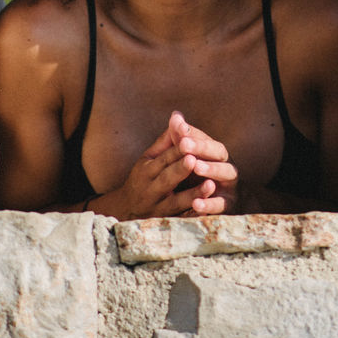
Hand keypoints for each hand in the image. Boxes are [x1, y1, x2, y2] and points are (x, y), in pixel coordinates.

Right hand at [94, 123, 212, 220]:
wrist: (126, 210)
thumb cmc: (143, 177)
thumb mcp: (149, 158)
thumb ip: (166, 139)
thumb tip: (178, 115)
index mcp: (146, 170)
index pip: (163, 159)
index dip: (176, 151)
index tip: (189, 143)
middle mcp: (150, 189)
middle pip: (167, 179)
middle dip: (181, 170)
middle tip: (194, 160)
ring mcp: (158, 208)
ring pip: (176, 202)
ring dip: (193, 194)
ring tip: (211, 185)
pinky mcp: (167, 222)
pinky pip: (182, 220)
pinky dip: (194, 215)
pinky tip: (208, 209)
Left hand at [168, 110, 239, 215]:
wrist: (215, 206)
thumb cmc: (198, 177)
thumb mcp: (189, 158)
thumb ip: (182, 138)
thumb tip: (175, 115)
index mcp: (216, 153)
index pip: (208, 140)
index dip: (194, 136)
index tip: (179, 130)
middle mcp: (226, 165)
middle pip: (220, 153)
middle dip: (203, 148)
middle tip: (184, 145)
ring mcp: (230, 184)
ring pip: (226, 173)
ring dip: (211, 169)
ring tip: (196, 167)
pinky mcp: (228, 205)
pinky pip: (221, 204)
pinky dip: (210, 204)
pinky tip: (196, 203)